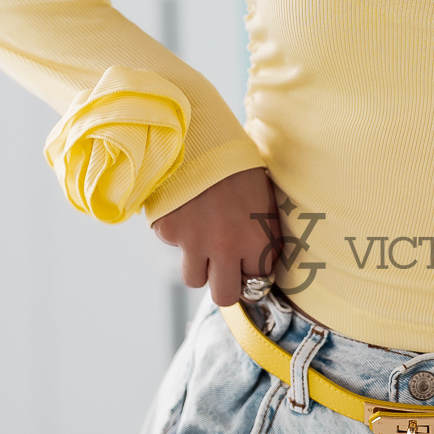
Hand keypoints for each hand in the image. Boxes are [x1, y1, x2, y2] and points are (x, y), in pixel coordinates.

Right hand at [151, 168, 281, 306]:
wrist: (200, 137)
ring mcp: (194, 241)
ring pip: (194, 279)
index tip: (248, 261)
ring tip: (203, 238)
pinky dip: (178, 234)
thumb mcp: (264, 199)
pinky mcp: (169, 231)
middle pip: (224, 296)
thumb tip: (262, 262)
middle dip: (225, 284)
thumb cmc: (237, 166)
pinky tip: (186, 210)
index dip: (252, 270)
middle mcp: (227, 246)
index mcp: (258, 239)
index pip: (258, 279)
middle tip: (224, 266)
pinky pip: (174, 247)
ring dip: (199, 264)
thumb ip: (263, 232)